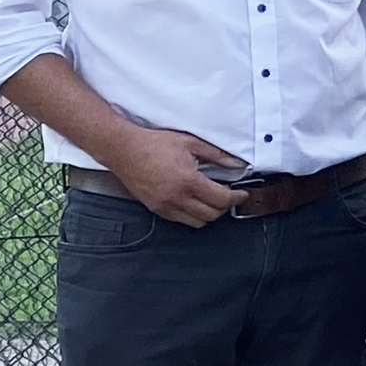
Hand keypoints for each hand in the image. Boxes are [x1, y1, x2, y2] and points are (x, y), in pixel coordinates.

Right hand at [105, 125, 247, 227]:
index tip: (242, 193)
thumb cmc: (154, 144)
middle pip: (212, 215)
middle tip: (228, 194)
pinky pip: (179, 219)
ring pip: (196, 222)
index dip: (237, 198)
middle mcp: (176, 198)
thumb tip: (237, 164)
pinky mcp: (155, 208)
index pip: (221, 200)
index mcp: (188, 181)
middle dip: (225, 206)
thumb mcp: (191, 143)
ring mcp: (164, 205)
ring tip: (211, 198)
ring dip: (209, 213)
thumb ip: (217, 155)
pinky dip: (191, 215)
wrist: (123, 149)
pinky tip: (193, 201)